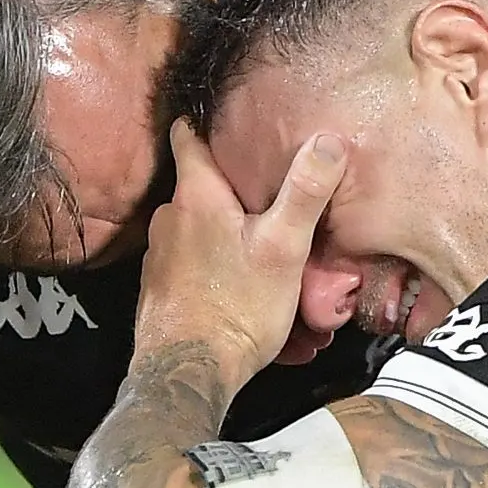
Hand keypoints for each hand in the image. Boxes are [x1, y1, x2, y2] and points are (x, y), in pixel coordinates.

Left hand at [137, 121, 344, 377]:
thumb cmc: (237, 307)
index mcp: (195, 195)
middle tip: (272, 191)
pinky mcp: (161, 287)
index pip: (188, 133)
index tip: (232, 114)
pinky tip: (245, 287)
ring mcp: (160, 254)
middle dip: (234, 187)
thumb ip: (305, 191)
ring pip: (200, 228)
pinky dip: (218, 269)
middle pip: (202, 184)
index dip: (208, 118)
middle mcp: (168, 218)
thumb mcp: (284, 246)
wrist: (189, 373)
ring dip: (230, 234)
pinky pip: (195, 264)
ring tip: (267, 247)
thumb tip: (327, 140)